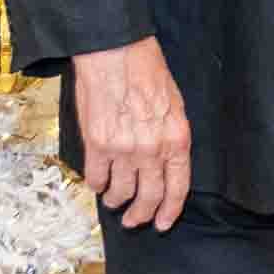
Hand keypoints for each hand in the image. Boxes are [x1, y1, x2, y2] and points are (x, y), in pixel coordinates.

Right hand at [72, 36, 190, 230]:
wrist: (115, 50)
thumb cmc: (146, 70)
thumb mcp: (174, 104)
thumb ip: (170, 137)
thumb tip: (164, 163)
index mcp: (176, 138)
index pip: (177, 187)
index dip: (169, 211)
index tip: (162, 223)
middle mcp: (152, 149)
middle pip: (148, 197)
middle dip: (140, 215)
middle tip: (133, 220)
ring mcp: (123, 149)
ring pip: (120, 192)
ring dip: (116, 200)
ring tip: (113, 199)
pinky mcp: (97, 145)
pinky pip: (95, 178)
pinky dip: (96, 184)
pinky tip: (98, 182)